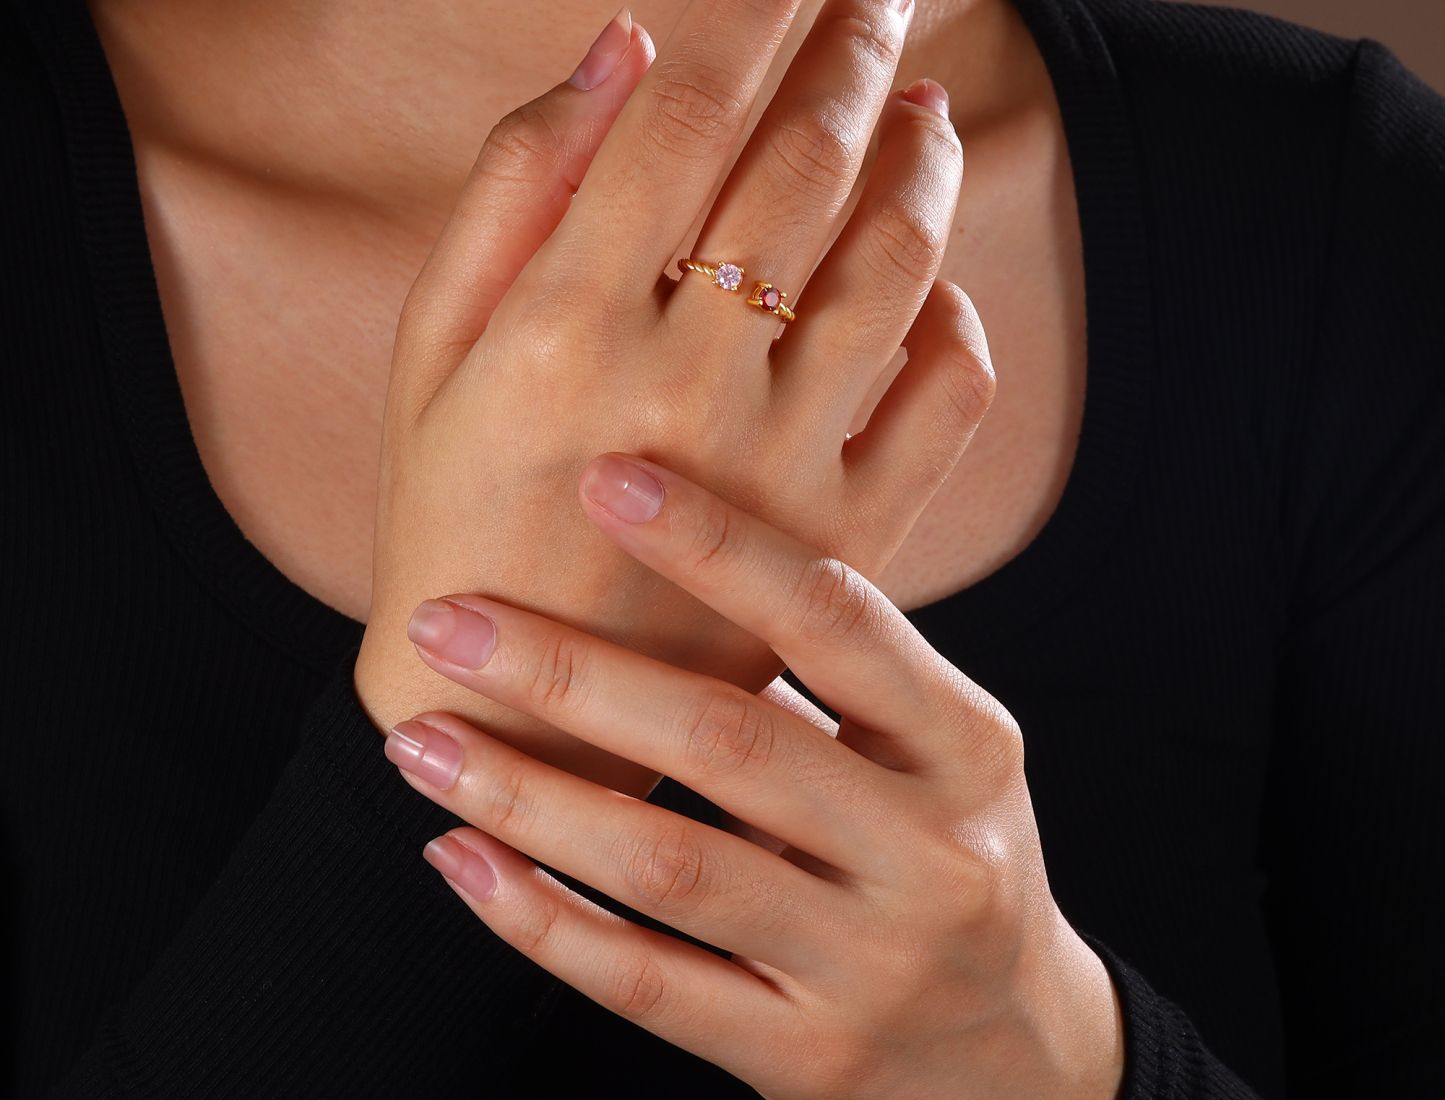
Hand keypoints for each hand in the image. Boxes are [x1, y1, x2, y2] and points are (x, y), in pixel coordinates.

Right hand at [357, 0, 987, 791]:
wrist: (516, 717)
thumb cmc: (450, 514)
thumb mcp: (431, 350)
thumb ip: (514, 188)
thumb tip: (616, 40)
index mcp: (566, 322)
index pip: (686, 108)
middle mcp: (686, 382)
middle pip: (806, 165)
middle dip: (855, 47)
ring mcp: (783, 465)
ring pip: (897, 266)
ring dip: (925, 162)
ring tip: (925, 101)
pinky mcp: (848, 540)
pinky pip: (943, 400)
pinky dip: (959, 317)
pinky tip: (939, 272)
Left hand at [382, 457, 1123, 1099]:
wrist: (1014, 1053)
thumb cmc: (939, 844)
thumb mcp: (931, 744)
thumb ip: (825, 660)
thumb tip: (651, 537)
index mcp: (964, 743)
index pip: (835, 618)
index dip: (717, 543)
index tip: (603, 478)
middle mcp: (933, 854)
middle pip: (731, 742)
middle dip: (573, 672)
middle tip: (446, 619)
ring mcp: (870, 968)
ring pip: (671, 869)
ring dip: (529, 794)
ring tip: (417, 738)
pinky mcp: (806, 1060)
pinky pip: (651, 986)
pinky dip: (543, 920)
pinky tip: (460, 856)